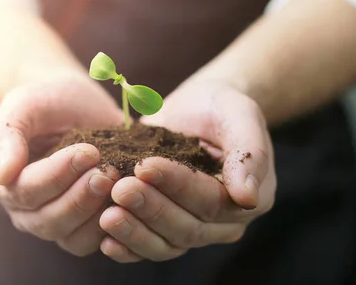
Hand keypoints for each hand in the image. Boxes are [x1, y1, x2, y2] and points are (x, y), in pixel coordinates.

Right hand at [0, 73, 124, 256]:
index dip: (58, 175)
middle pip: (48, 221)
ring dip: (96, 215)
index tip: (89, 152)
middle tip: (107, 172)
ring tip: (117, 183)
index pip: (27, 191)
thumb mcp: (24, 105)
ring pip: (71, 238)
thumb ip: (6, 136)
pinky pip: (93, 241)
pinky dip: (112, 227)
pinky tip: (127, 201)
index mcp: (4, 181)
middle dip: (80, 198)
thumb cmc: (47, 101)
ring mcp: (55, 220)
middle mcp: (25, 209)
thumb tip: (3, 175)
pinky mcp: (83, 225)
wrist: (76, 103)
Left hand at [98, 80, 275, 261]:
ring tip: (107, 216)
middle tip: (119, 189)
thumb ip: (249, 154)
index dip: (177, 186)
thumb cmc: (221, 107)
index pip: (211, 200)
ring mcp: (194, 227)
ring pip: (167, 244)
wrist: (198, 107)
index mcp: (248, 198)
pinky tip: (106, 242)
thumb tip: (248, 198)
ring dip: (136, 232)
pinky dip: (129, 247)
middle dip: (151, 209)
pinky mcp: (166, 227)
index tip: (144, 166)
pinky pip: (149, 247)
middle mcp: (223, 222)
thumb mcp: (240, 116)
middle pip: (187, 228)